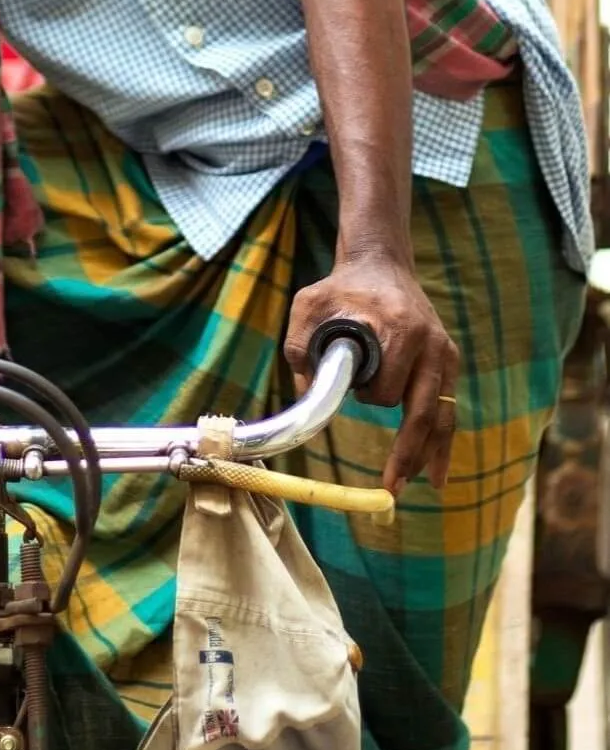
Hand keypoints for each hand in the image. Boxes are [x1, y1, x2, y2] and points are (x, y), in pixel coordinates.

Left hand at [284, 253, 459, 494]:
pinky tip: (437, 471)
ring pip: (442, 415)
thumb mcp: (309, 305)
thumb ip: (300, 346)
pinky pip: (448, 407)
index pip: (388, 386)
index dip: (370, 398)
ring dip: (429, 454)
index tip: (354, 395)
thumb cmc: (341, 287)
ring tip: (420, 486)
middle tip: (391, 486)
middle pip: (422, 410)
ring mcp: (443, 352)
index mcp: (400, 328)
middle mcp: (430, 342)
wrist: (381, 263)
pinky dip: (442, 441)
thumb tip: (306, 398)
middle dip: (408, 452)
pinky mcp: (447, 359)